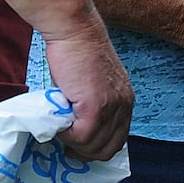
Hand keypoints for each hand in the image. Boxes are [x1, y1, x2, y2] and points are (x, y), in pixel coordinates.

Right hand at [43, 16, 133, 160]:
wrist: (73, 30)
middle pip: (108, 148)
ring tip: (59, 129)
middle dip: (84, 152)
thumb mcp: (92, 84)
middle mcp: (124, 105)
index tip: (78, 147)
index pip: (118, 140)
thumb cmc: (76, 52)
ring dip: (73, 143)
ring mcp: (111, 107)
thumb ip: (92, 105)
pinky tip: (58, 123)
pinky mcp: (96, 106)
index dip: (97, 148)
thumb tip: (77, 128)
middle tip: (65, 143)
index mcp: (125, 100)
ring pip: (93, 146)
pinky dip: (67, 136)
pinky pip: (81, 136)